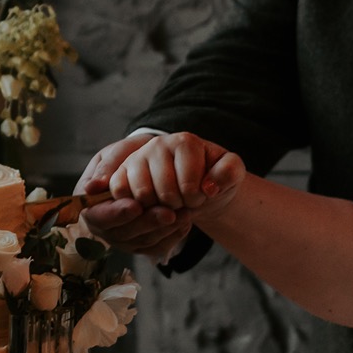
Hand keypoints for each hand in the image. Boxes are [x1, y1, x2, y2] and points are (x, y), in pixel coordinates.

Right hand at [76, 131, 190, 260]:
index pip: (99, 217)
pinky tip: (185, 222)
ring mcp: (123, 239)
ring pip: (143, 242)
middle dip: (148, 224)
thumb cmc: (128, 157)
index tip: (136, 206)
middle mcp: (105, 227)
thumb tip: (91, 188)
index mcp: (91, 205)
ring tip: (184, 213)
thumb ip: (106, 168)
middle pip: (123, 234)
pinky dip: (173, 236)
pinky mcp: (142, 245)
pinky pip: (157, 247)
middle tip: (169, 213)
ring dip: (164, 229)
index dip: (117, 214)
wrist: (147, 165)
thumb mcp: (115, 154)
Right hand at [109, 132, 244, 225]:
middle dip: (177, 206)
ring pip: (141, 196)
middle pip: (163, 191)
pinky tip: (151, 207)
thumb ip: (230, 172)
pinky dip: (137, 209)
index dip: (196, 199)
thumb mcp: (232, 173)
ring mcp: (136, 158)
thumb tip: (208, 186)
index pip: (188, 184)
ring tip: (169, 206)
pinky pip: (121, 196)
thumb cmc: (214, 178)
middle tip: (183, 203)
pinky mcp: (121, 174)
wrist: (196, 185)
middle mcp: (157, 144)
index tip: (200, 196)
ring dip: (158, 211)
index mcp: (185, 142)